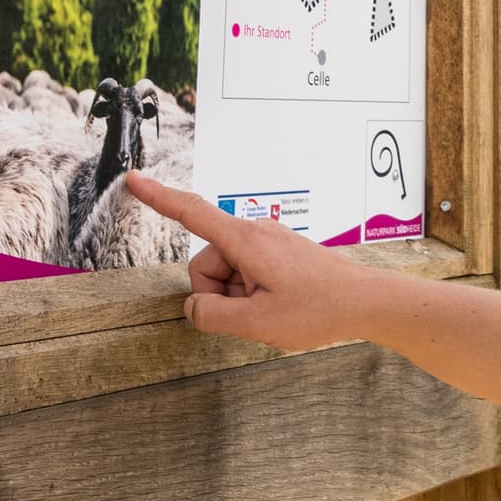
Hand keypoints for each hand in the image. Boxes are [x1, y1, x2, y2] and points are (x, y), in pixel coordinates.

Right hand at [120, 175, 381, 351]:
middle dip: (219, 294)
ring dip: (240, 297)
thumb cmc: (317, 310)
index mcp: (245, 241)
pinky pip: (248, 273)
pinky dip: (254, 293)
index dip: (158, 198)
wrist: (367, 302)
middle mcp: (254, 232)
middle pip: (207, 263)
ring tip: (274, 309)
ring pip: (228, 273)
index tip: (133, 178)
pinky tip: (282, 304)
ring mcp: (268, 241)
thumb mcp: (257, 322)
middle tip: (255, 312)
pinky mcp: (279, 252)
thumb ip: (212, 316)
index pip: (191, 213)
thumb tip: (193, 308)